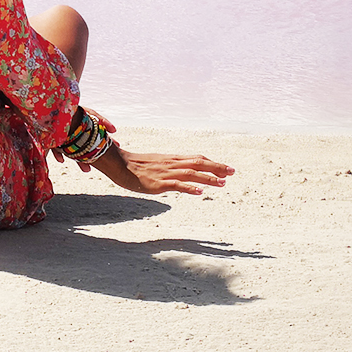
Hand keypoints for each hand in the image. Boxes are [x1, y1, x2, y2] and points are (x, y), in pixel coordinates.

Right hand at [90, 143, 234, 196]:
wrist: (119, 164)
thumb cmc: (136, 166)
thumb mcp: (157, 164)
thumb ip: (170, 168)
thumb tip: (182, 175)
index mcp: (172, 159)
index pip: (197, 158)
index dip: (213, 163)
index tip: (227, 168)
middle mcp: (172, 164)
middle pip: (199, 164)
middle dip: (217, 168)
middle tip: (233, 172)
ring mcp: (165, 173)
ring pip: (191, 174)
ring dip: (208, 179)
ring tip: (223, 184)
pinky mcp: (158, 183)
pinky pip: (176, 185)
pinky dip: (189, 188)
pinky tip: (200, 193)